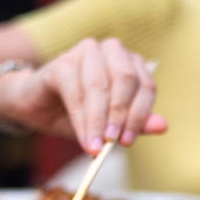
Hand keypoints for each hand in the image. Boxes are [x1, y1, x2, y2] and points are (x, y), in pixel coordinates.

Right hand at [0, 38, 166, 153]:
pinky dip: (81, 119)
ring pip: (99, 87)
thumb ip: (135, 124)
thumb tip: (163, 126)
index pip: (146, 86)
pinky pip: (75, 92)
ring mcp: (86, 52)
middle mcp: (111, 51)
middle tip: (112, 143)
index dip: (140, 115)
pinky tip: (83, 139)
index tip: (128, 142)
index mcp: (130, 63)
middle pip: (126, 80)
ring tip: (95, 148)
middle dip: (119, 115)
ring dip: (98, 121)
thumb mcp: (111, 125)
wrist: (36, 109)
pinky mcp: (62, 62)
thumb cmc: (77, 115)